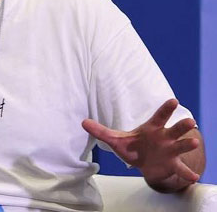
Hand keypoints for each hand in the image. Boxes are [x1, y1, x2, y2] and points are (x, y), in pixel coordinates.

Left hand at [82, 99, 201, 191]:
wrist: (146, 164)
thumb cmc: (134, 147)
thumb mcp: (116, 139)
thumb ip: (100, 131)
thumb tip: (82, 122)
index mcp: (152, 128)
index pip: (160, 116)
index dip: (166, 108)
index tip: (173, 100)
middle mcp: (164, 137)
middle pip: (175, 129)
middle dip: (182, 125)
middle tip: (189, 121)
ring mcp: (170, 151)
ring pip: (181, 146)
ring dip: (188, 144)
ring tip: (194, 142)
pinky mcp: (172, 165)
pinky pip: (181, 170)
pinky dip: (187, 173)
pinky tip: (193, 177)